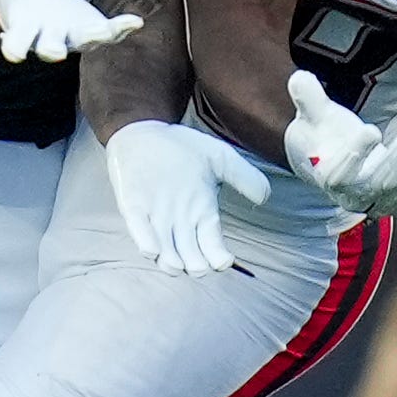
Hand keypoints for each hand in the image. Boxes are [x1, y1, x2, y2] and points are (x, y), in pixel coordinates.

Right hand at [0, 0, 142, 62]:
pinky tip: (135, 22)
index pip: (15, 42)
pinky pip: (109, 32)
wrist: (40, 9)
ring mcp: (73, 36)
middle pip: (49, 48)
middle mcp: (47, 37)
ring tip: (105, 33)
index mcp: (22, 28)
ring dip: (95, 39)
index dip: (14, 47)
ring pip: (83, 43)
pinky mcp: (93, 30)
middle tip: (53, 55)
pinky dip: (121, 28)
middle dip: (51, 50)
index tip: (12, 53)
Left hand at [105, 120, 269, 274]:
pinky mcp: (132, 205)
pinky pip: (138, 227)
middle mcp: (179, 220)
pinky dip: (145, 240)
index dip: (218, 257)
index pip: (212, 244)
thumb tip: (264, 197)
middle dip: (194, 265)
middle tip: (198, 266)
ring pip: (164, 249)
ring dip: (170, 260)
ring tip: (176, 264)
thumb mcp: (220, 158)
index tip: (223, 261)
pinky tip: (151, 249)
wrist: (145, 130)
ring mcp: (154, 215)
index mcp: (201, 213)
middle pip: (189, 254)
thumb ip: (244, 177)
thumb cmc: (183, 146)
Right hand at [284, 71, 396, 217]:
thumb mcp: (314, 115)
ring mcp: (383, 201)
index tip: (372, 130)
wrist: (343, 159)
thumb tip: (301, 79)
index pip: (339, 175)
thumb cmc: (327, 133)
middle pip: (381, 184)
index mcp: (329, 177)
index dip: (356, 155)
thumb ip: (308, 98)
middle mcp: (356, 196)